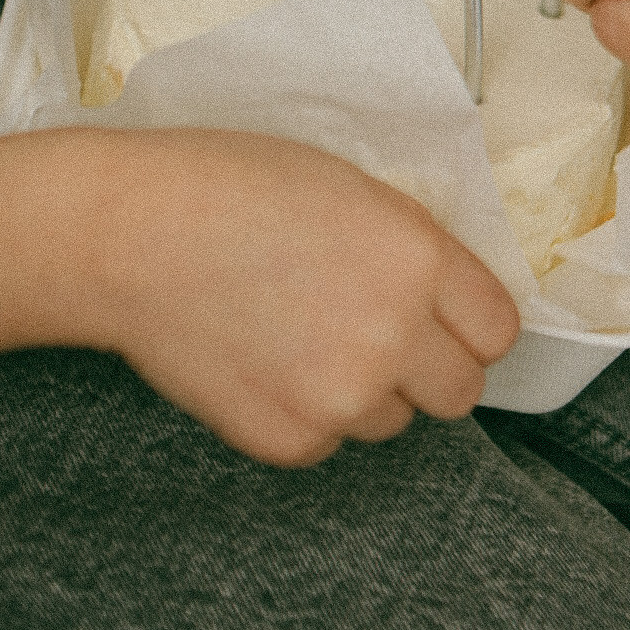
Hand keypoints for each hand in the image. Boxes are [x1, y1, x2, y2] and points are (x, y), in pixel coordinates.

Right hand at [88, 130, 517, 465]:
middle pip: (461, 392)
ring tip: (301, 335)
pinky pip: (327, 442)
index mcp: (418, 259)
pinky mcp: (288, 440)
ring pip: (392, 420)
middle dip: (430, 367)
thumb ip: (412, 247)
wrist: (130, 235)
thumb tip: (448, 295)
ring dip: (366, 391)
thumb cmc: (231, 187)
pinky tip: (262, 360)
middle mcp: (394, 335)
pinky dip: (306, 414)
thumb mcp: (351, 188)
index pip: (498, 331)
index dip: (470, 324)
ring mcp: (341, 397)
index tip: (447, 319)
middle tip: (378, 335)